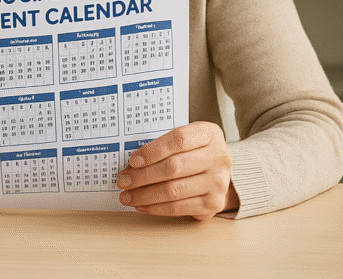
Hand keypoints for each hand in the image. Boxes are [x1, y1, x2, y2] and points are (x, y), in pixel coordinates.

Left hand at [116, 121, 237, 219]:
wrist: (219, 173)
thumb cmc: (194, 152)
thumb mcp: (186, 139)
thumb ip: (163, 145)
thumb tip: (131, 163)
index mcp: (209, 134)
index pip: (178, 140)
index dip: (153, 150)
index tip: (132, 160)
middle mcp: (218, 157)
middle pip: (173, 167)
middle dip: (143, 176)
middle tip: (123, 181)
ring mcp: (218, 182)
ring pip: (174, 190)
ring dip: (145, 195)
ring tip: (127, 196)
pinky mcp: (214, 203)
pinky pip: (179, 207)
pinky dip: (156, 207)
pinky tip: (142, 205)